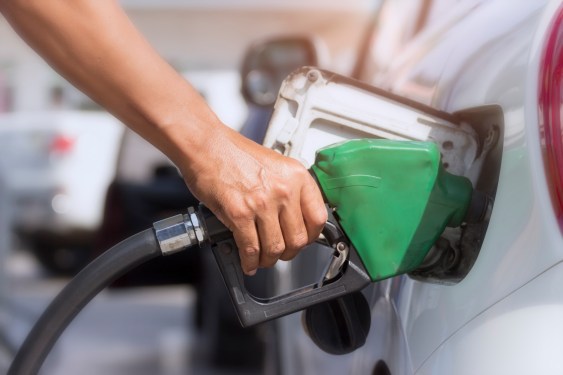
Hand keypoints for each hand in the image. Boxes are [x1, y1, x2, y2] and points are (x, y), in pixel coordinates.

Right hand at [182, 126, 326, 274]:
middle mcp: (283, 189)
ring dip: (268, 260)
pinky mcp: (239, 213)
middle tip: (280, 252)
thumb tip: (294, 219)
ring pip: (275, 248)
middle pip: (297, 239)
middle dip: (288, 253)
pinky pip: (251, 248)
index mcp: (296, 175)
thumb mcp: (275, 165)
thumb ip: (289, 190)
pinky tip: (248, 262)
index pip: (318, 218)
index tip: (303, 240)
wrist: (206, 145)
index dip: (310, 236)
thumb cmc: (234, 153)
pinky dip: (250, 261)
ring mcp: (262, 202)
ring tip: (262, 259)